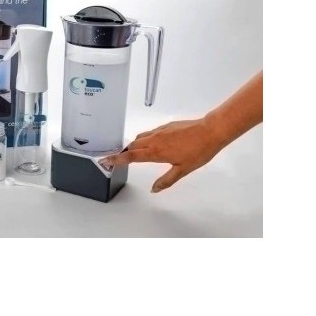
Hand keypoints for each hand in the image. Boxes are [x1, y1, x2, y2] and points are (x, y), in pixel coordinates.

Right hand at [103, 117, 224, 192]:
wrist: (210, 131)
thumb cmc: (199, 150)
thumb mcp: (182, 170)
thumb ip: (166, 180)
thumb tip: (154, 189)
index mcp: (156, 152)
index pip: (131, 156)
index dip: (116, 159)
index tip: (105, 160)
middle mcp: (155, 139)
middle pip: (132, 146)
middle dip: (123, 153)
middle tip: (117, 160)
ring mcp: (160, 131)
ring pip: (140, 138)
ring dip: (133, 145)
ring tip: (133, 153)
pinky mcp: (166, 126)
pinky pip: (150, 133)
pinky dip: (144, 139)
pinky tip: (151, 144)